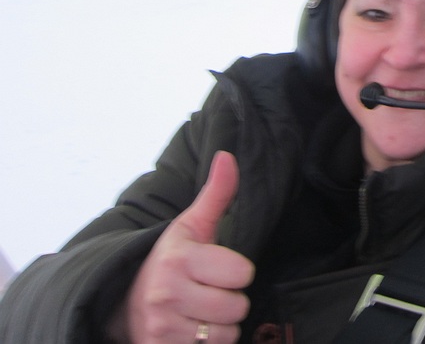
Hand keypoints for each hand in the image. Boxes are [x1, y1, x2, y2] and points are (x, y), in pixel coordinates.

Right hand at [109, 151, 254, 342]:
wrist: (125, 301)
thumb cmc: (171, 260)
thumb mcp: (192, 225)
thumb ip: (217, 194)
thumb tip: (228, 156)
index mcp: (179, 259)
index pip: (242, 273)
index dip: (237, 271)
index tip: (218, 267)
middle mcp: (167, 294)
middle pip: (237, 306)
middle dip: (230, 300)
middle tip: (209, 291)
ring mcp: (163, 328)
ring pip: (227, 333)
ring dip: (220, 326)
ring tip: (201, 310)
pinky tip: (193, 330)